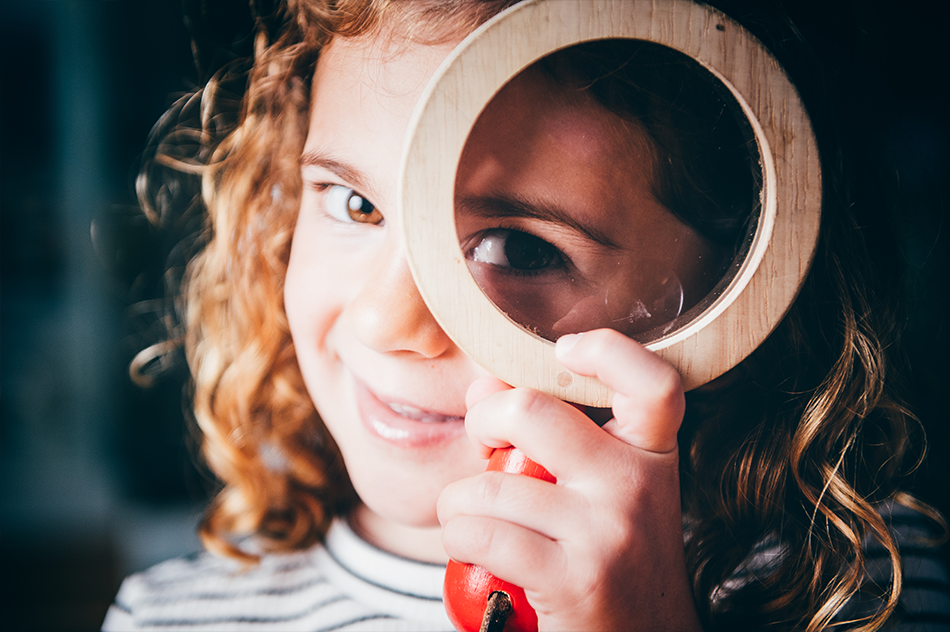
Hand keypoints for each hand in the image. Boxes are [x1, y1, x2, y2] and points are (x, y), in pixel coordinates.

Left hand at [437, 329, 701, 631]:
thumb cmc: (609, 555)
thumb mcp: (600, 490)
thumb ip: (549, 433)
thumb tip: (484, 385)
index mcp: (650, 453)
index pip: (653, 382)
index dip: (608, 351)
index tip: (567, 348)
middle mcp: (636, 485)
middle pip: (532, 411)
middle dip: (483, 420)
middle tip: (484, 444)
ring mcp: (607, 532)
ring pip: (490, 486)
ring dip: (457, 503)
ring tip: (472, 517)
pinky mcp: (574, 579)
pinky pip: (482, 534)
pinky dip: (457, 537)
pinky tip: (471, 546)